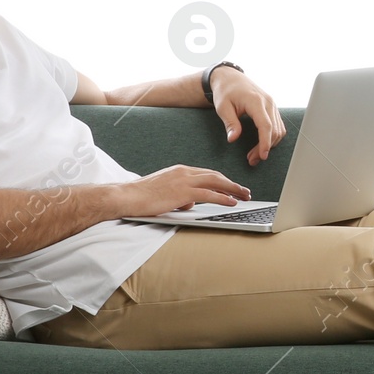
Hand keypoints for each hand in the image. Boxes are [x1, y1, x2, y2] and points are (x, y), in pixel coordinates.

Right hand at [122, 165, 250, 214]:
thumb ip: (180, 195)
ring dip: (233, 190)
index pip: (207, 174)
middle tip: (245, 191)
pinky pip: (209, 194)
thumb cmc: (142, 196)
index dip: (222, 181)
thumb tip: (190, 203)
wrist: (127, 196)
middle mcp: (184, 172)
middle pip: (215, 176)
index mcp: (180, 170)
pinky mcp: (183, 192)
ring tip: (245, 196)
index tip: (232, 187)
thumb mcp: (165, 192)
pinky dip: (223, 198)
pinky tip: (232, 203)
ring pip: (216, 183)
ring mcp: (184, 180)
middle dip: (232, 184)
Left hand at [209, 66, 285, 165]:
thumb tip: (233, 139)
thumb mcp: (223, 107)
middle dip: (264, 148)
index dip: (265, 142)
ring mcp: (272, 105)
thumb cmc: (225, 92)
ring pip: (278, 130)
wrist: (230, 78)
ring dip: (269, 144)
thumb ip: (230, 123)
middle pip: (274, 130)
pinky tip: (261, 144)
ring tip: (254, 155)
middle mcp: (268, 102)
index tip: (262, 156)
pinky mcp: (273, 108)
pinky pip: (278, 126)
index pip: (266, 125)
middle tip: (251, 160)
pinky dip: (272, 137)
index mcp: (256, 101)